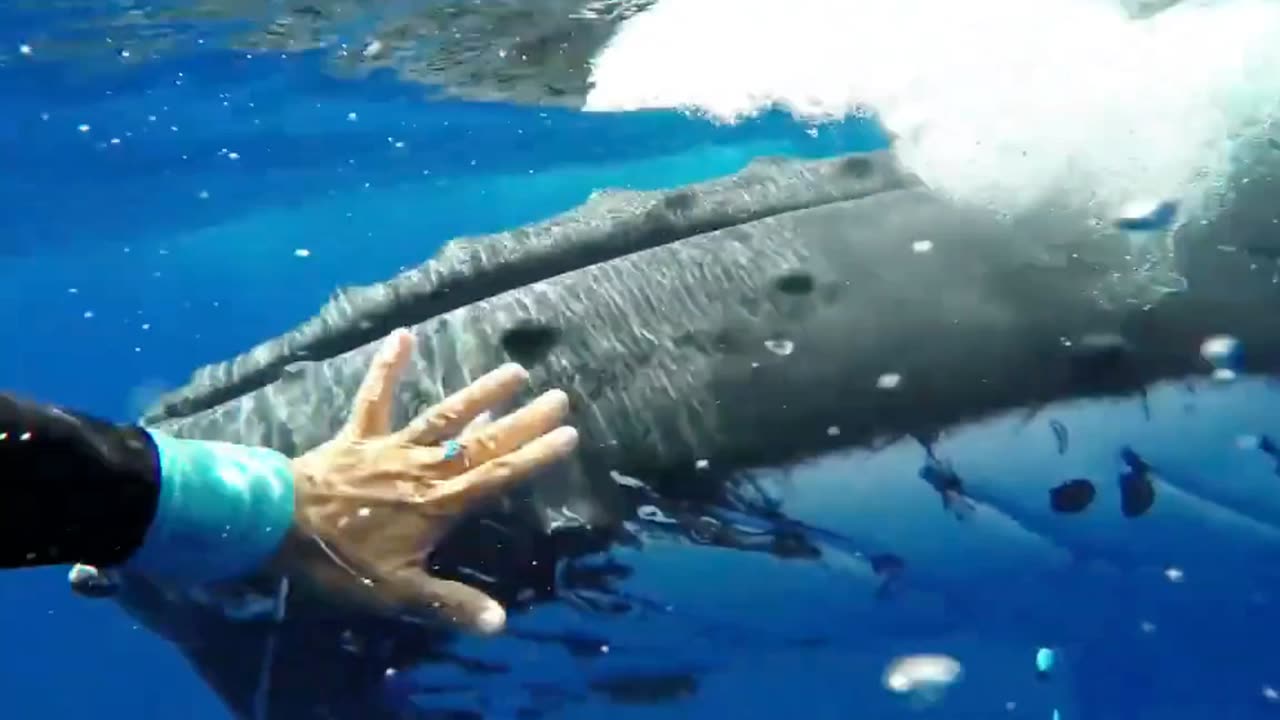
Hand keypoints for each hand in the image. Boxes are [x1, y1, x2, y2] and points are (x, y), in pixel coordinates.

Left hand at [276, 328, 577, 633]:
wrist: (276, 525)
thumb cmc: (339, 560)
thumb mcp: (397, 592)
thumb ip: (450, 604)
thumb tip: (501, 624)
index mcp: (438, 504)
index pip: (497, 476)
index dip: (534, 456)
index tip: (569, 435)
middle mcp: (424, 468)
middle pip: (482, 441)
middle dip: (523, 421)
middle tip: (560, 397)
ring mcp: (392, 446)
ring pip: (444, 416)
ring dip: (479, 393)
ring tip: (514, 370)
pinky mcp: (359, 435)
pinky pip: (375, 396)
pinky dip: (389, 366)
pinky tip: (404, 334)